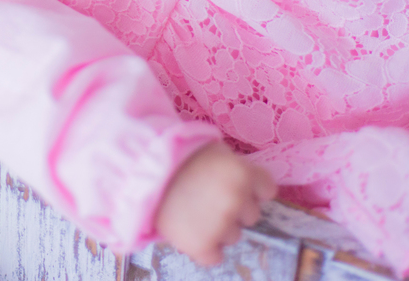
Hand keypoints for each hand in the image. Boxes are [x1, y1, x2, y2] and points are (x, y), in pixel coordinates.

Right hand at [153, 142, 276, 265]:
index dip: (251, 187)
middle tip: (207, 197)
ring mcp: (220, 225)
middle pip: (251, 214)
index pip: (267, 190)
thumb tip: (248, 183)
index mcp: (243, 173)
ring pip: (233, 236)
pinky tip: (190, 230)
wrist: (141, 172)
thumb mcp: (212, 150)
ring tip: (194, 212)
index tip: (233, 184)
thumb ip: (235, 167)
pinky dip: (204, 248)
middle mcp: (236, 200)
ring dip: (219, 228)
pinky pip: (215, 257)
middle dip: (234, 208)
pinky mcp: (202, 246)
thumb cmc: (177, 157)